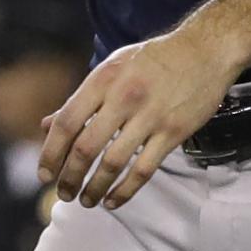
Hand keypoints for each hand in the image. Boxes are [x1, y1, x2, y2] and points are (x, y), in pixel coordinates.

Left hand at [38, 23, 244, 209]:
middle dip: (70, 177)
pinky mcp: (173, 131)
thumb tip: (47, 125)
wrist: (206, 49)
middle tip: (64, 193)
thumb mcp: (112, 68)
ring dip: (95, 188)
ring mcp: (150, 116)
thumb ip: (81, 98)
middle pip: (86, 148)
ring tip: (87, 201)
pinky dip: (125, 190)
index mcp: (103, 80)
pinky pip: (144, 169)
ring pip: (113, 163)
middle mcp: (124, 97)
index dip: (51, 153)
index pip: (66, 123)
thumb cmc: (154, 59)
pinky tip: (114, 200)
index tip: (45, 174)